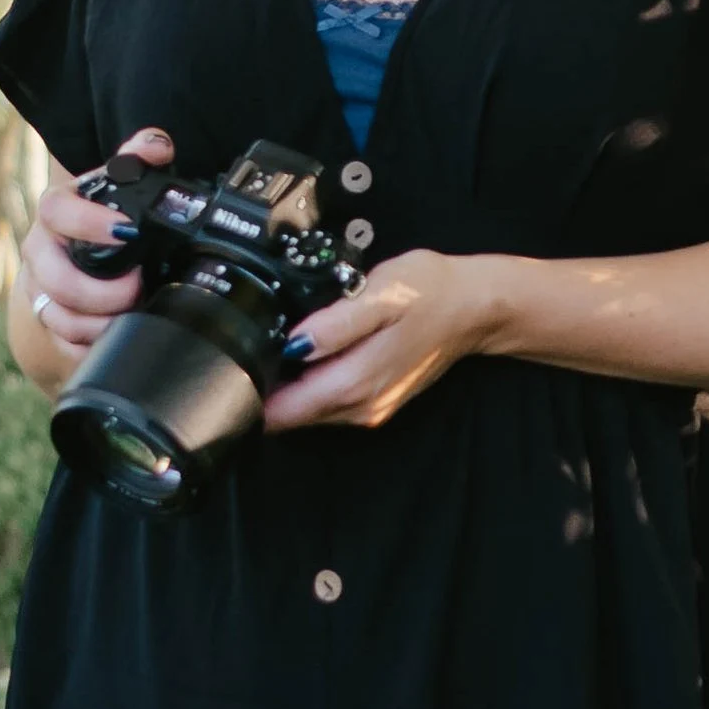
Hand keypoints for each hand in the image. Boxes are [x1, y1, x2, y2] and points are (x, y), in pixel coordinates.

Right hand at [9, 126, 172, 395]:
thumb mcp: (117, 186)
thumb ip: (138, 158)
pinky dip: (91, 349)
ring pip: (58, 318)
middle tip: (137, 289)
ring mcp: (40, 291)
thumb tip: (156, 146)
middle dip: (99, 292)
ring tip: (130, 316)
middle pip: (54, 279)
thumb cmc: (99, 219)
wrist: (71, 260)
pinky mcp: (46, 326)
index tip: (125, 232)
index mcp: (56, 213)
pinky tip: (115, 339)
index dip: (88, 222)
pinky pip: (63, 347)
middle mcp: (41, 252)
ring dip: (98, 324)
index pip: (57, 212)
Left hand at [261, 249, 509, 433]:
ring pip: (308, 411)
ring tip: (278, 345)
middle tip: (249, 346)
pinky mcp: (376, 402)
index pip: (281, 412)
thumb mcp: (380, 293)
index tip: (233, 366)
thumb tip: (292, 343)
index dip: (250, 394)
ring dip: (288, 387)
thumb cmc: (430, 292)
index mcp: (354, 383)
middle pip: (289, 415)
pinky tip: (311, 353)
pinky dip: (311, 384)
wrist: (476, 307)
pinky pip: (328, 403)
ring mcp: (370, 409)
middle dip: (264, 389)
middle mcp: (359, 408)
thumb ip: (335, 323)